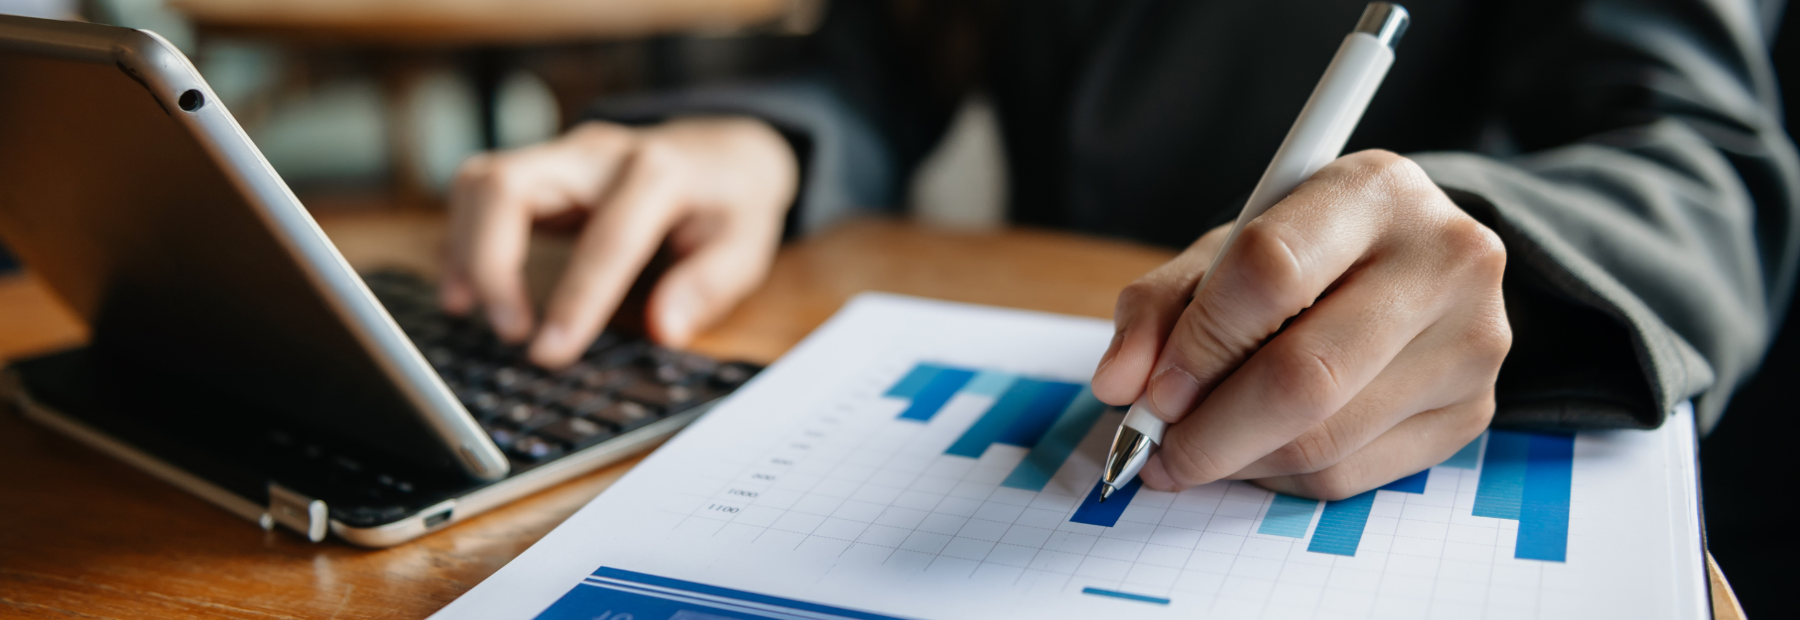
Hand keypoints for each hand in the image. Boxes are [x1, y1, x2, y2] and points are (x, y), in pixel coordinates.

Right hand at [442, 117, 798, 367]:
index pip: (607, 236)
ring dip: (465, 248)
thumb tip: (666, 327)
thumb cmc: (731, 201)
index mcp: (659, 172)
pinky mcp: (539, 169)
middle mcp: (599, 153)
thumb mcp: (748, 243)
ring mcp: (562, 155)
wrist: (722, 147)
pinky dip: (461, 239)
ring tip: (469, 311)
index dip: (576, 298)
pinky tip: (467, 289)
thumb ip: (709, 284)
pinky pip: (479, 192)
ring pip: (481, 181)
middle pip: (510, 185)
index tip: (550, 353)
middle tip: (508, 331)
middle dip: (491, 261)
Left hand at [1090, 150, 1510, 499]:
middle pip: (1305, 376)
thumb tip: (1120, 384)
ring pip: (1325, 441)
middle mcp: (1443, 258)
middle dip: (1210, 431)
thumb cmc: (1305, 254)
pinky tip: (1262, 449)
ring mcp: (1472, 340)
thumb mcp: (1225, 251)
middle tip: (1159, 451)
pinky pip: (1351, 474)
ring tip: (1202, 447)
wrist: (1416, 267)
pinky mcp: (1474, 410)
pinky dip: (1283, 476)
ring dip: (1239, 462)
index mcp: (1373, 189)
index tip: (1151, 390)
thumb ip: (1159, 307)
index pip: (1270, 272)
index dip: (1199, 344)